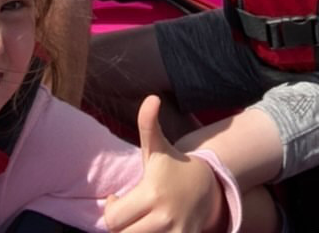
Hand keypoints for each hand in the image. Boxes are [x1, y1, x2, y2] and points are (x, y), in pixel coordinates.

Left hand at [104, 95, 226, 232]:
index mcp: (153, 192)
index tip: (116, 200)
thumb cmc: (172, 167)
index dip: (111, 209)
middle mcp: (164, 218)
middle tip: (127, 214)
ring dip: (134, 232)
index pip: (113, 219)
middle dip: (122, 226)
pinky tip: (150, 228)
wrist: (207, 188)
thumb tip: (151, 98)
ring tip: (138, 221)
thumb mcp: (157, 147)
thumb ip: (148, 124)